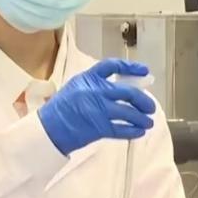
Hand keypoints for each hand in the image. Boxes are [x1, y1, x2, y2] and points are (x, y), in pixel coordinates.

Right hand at [38, 58, 155, 155]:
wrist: (48, 129)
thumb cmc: (60, 109)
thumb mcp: (75, 88)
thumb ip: (95, 85)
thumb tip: (122, 89)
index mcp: (88, 78)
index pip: (113, 66)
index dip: (131, 67)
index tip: (144, 71)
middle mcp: (95, 91)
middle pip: (128, 92)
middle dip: (143, 100)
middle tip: (150, 107)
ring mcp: (98, 109)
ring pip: (129, 113)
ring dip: (142, 118)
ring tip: (148, 122)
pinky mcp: (99, 127)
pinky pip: (122, 129)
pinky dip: (133, 131)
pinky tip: (139, 132)